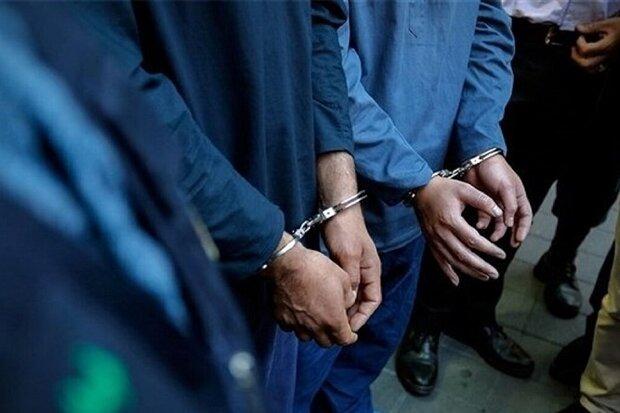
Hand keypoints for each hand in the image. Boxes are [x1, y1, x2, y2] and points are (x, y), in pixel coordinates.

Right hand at [262, 233, 357, 346]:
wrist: (287, 264)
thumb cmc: (317, 269)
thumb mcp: (343, 279)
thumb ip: (349, 297)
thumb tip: (348, 303)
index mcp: (333, 319)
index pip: (344, 340)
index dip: (350, 337)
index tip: (351, 334)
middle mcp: (315, 327)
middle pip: (326, 342)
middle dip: (332, 335)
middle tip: (334, 325)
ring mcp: (296, 324)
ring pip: (308, 338)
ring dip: (314, 332)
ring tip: (315, 320)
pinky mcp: (282, 318)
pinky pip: (291, 328)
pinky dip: (297, 325)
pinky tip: (299, 314)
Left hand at [323, 204, 381, 331]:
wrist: (336, 210)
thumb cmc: (345, 231)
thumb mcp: (349, 254)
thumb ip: (351, 277)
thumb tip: (350, 299)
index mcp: (371, 271)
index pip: (373, 300)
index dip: (363, 315)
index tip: (350, 327)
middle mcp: (364, 272)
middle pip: (362, 301)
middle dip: (351, 314)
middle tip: (337, 327)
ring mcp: (353, 268)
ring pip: (350, 295)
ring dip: (342, 307)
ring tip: (329, 318)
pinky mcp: (342, 265)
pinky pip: (341, 287)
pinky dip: (335, 296)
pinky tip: (324, 302)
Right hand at [414, 177, 505, 285]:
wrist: (419, 190)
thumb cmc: (443, 188)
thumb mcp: (464, 189)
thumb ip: (482, 200)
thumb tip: (499, 213)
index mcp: (451, 220)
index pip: (473, 240)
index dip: (488, 249)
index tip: (501, 254)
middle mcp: (442, 233)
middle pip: (463, 255)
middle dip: (480, 266)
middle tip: (494, 274)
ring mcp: (434, 239)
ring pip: (452, 260)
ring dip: (469, 271)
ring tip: (484, 277)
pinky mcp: (430, 241)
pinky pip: (438, 260)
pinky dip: (447, 272)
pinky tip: (456, 281)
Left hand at [463, 155, 531, 246]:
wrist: (477, 161)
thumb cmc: (496, 170)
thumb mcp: (507, 187)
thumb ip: (510, 205)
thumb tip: (510, 223)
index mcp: (518, 197)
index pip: (525, 216)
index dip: (524, 228)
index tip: (519, 239)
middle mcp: (507, 202)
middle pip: (512, 222)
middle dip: (512, 234)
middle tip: (511, 245)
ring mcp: (495, 203)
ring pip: (498, 222)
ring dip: (497, 231)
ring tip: (492, 238)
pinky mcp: (482, 203)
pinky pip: (485, 217)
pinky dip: (483, 223)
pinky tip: (480, 226)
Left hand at [572, 17, 619, 72]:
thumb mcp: (609, 23)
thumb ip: (593, 27)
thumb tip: (578, 28)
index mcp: (605, 47)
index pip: (585, 50)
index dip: (579, 42)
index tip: (581, 35)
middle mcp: (606, 57)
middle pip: (586, 64)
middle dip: (576, 57)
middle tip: (574, 47)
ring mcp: (608, 61)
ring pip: (591, 69)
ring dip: (581, 63)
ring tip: (579, 53)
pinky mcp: (610, 62)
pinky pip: (597, 68)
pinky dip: (589, 65)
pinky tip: (588, 57)